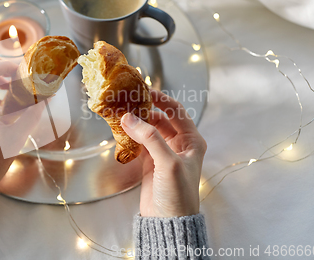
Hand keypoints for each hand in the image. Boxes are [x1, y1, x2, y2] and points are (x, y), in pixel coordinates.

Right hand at [121, 90, 206, 217]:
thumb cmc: (178, 195)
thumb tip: (130, 118)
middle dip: (145, 110)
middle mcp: (179, 144)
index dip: (162, 100)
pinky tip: (121, 131)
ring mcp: (164, 153)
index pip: (176, 112)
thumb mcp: (168, 163)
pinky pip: (140, 142)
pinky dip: (131, 136)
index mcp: (192, 141)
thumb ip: (150, 138)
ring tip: (121, 114)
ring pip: (149, 130)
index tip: (145, 91)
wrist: (168, 222)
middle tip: (128, 102)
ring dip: (136, 123)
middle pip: (161, 119)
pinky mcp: (150, 162)